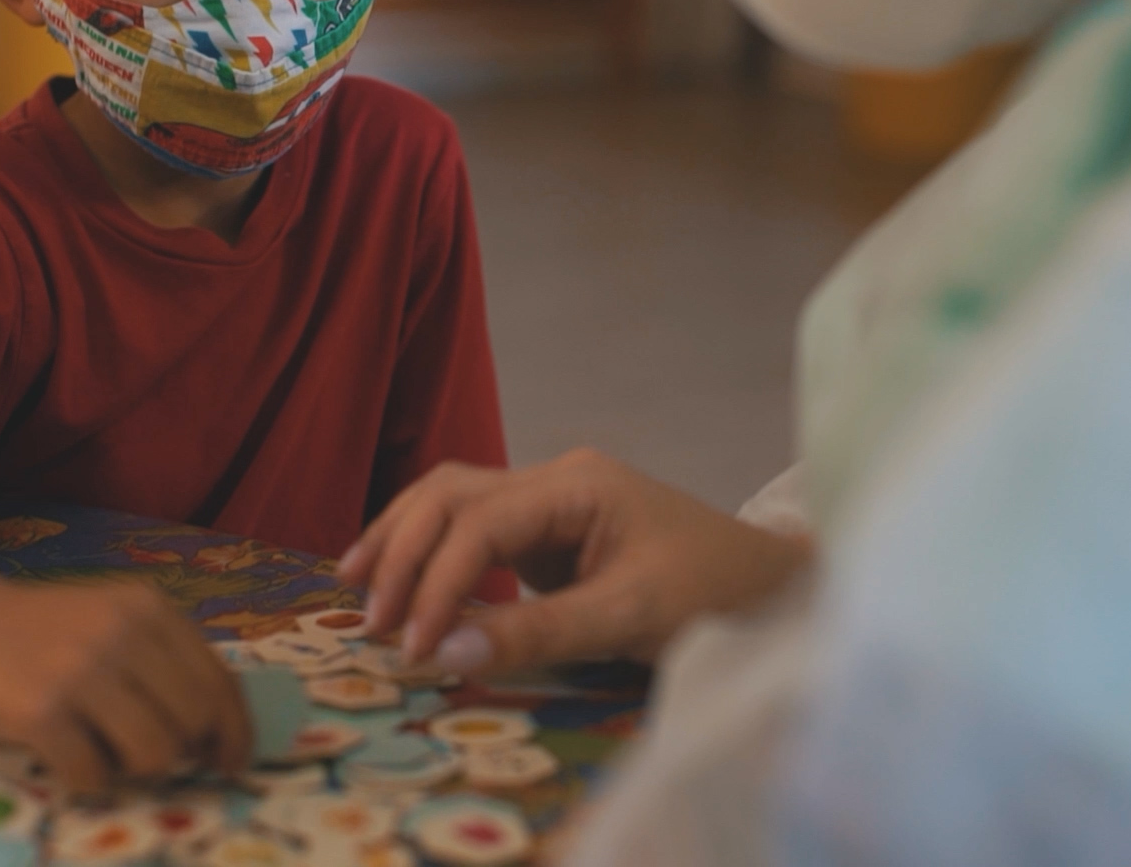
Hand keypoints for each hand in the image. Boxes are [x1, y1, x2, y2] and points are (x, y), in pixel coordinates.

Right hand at [0, 563, 251, 791]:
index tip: (230, 762)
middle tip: (150, 754)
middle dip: (180, 751)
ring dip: (138, 769)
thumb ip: (164, 660)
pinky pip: (94, 774)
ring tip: (108, 753)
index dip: (234, 732)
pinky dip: (89, 780)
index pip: (219, 682)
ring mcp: (82, 671)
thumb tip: (217, 734)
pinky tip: (70, 759)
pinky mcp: (41, 712)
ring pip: (154, 753)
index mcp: (151, 608)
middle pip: (193, 724)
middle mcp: (123, 633)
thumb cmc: (46, 631)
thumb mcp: (115, 620)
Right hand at [339, 449, 813, 675]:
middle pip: (450, 493)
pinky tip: (400, 584)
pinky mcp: (549, 534)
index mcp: (576, 484)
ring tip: (355, 588)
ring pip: (452, 501)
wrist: (775, 590)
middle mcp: (554, 479)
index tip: (414, 646)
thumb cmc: (716, 594)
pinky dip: (431, 554)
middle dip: (402, 552)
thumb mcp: (630, 618)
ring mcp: (550, 502)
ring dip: (403, 541)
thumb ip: (536, 632)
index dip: (436, 583)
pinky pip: (473, 532)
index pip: (478, 523)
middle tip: (370, 622)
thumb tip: (441, 651)